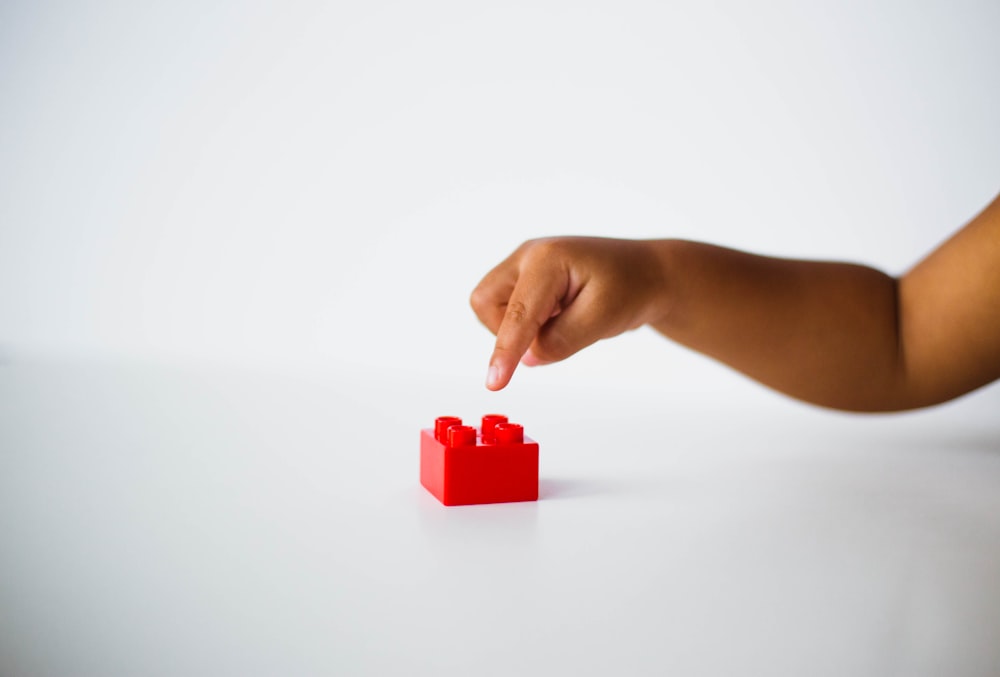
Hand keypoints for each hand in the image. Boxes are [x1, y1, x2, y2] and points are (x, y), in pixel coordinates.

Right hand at [470, 237, 669, 389]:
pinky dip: (526, 324)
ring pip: (492, 307)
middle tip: (550, 336)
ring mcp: (525, 264)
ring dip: (517, 328)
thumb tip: (526, 358)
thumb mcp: (603, 319)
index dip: (505, 350)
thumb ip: (561, 341)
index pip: (517, 314)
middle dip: (506, 330)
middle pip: (486, 302)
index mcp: (548, 259)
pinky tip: (559, 316)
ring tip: (563, 321)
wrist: (647, 274)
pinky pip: (507, 308)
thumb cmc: (631, 287)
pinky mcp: (526, 278)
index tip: (494, 383)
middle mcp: (529, 255)